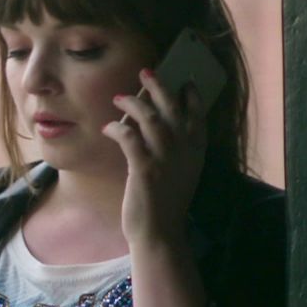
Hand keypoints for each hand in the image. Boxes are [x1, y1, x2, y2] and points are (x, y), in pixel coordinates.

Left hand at [104, 68, 207, 246]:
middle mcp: (184, 151)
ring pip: (150, 117)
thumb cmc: (167, 205)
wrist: (160, 234)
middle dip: (159, 86)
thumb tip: (162, 129)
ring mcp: (165, 158)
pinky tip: (108, 128)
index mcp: (196, 152)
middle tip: (146, 72)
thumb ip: (178, 152)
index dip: (190, 96)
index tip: (183, 82)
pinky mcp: (144, 168)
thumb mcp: (182, 175)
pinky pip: (129, 136)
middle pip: (173, 108)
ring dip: (133, 102)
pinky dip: (117, 127)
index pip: (198, 115)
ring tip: (119, 97)